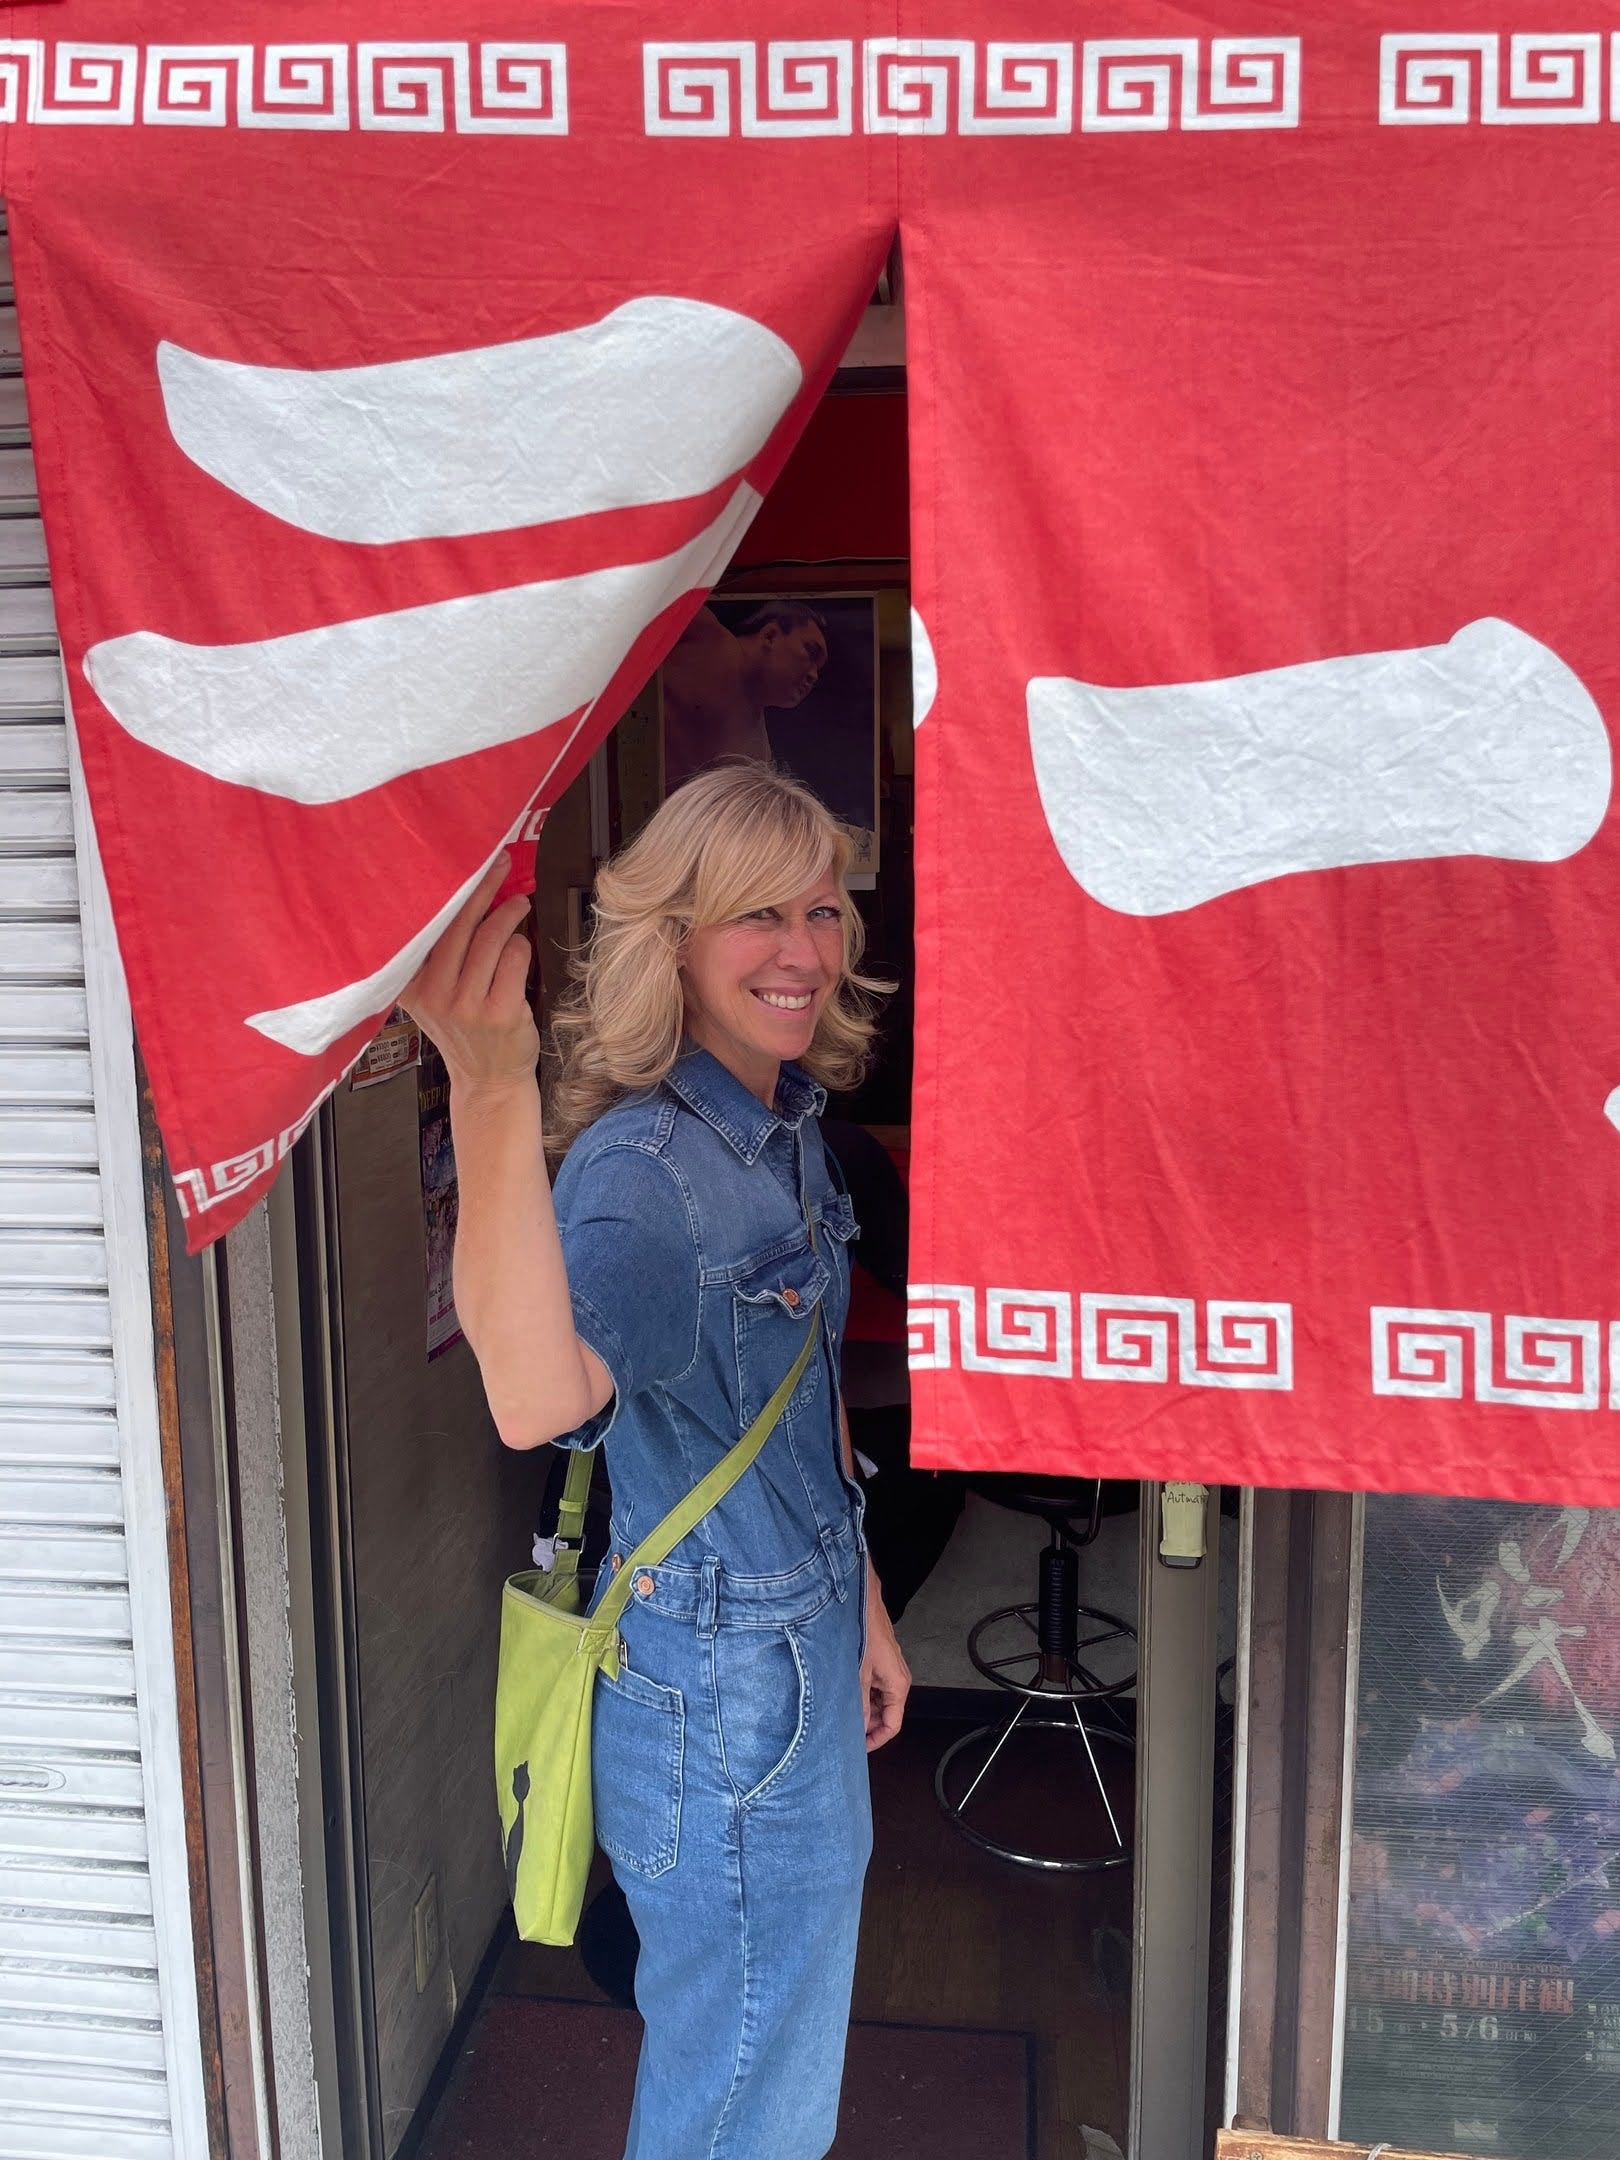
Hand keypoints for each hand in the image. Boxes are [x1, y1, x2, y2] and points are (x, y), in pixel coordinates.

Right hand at [400, 859, 539, 1096]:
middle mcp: (433, 995)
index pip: (423, 929)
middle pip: (458, 925)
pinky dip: (522, 947)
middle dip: (482, 888)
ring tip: (518, 906)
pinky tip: (519, 950)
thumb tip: (466, 893)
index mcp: (410, 986)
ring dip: (509, 915)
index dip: (441, 892)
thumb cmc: (466, 1030)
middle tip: (499, 865)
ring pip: (491, 939)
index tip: (459, 862)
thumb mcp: (434, 996)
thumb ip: (440, 955)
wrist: (488, 1081)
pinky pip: (516, 959)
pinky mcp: (500, 1013)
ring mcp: (466, 1006)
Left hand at [860, 1568, 909, 1751]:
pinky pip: (874, 1688)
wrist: (864, 1603)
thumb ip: (860, 1704)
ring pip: (879, 1702)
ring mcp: (888, 1672)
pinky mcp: (880, 1664)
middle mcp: (897, 1680)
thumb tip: (858, 1728)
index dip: (876, 1739)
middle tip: (847, 1731)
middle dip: (868, 1725)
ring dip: (864, 1709)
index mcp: (898, 1685)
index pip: (893, 1725)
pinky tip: (846, 1694)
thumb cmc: (866, 1631)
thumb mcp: (859, 1675)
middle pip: (886, 1715)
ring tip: (843, 1713)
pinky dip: (862, 1695)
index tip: (860, 1747)